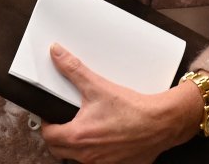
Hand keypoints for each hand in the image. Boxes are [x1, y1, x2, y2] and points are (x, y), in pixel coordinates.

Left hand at [39, 44, 201, 163]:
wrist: (161, 123)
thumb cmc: (132, 109)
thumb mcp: (97, 86)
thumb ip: (73, 69)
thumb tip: (57, 54)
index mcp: (79, 136)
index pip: (48, 135)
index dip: (47, 123)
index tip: (52, 115)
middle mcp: (88, 155)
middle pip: (58, 151)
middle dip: (57, 137)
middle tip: (63, 123)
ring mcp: (103, 163)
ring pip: (76, 160)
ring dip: (74, 148)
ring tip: (81, 131)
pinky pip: (97, 163)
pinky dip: (94, 154)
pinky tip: (101, 141)